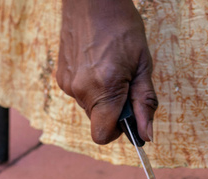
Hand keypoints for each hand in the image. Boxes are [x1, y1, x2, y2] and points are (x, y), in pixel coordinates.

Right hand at [56, 0, 156, 143]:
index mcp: (103, 89)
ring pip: (89, 107)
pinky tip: (98, 64)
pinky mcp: (61, 75)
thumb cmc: (123, 28)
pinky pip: (80, 93)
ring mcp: (67, 82)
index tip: (129, 118)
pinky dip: (92, 87)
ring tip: (111, 69)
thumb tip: (147, 135)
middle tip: (125, 82)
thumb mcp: (143, 66)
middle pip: (97, 121)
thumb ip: (145, 103)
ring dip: (103, 98)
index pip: (102, 135)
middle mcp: (80, 90)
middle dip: (114, 110)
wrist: (93, 0)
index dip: (117, 132)